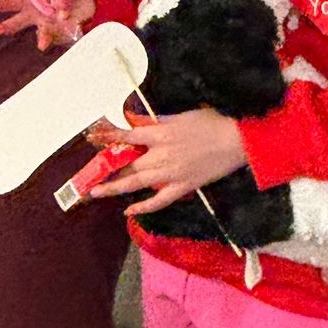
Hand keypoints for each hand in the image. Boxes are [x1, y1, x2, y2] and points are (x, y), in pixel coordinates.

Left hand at [85, 108, 246, 214]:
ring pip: (137, 183)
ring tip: (96, 192)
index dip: (108, 136)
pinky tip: (128, 211)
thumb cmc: (213, 122)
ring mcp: (171, 174)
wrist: (239, 141)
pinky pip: (159, 201)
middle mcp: (161, 155)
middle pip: (127, 164)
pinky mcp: (183, 187)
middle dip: (107, 168)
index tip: (92, 138)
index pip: (127, 135)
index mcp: (161, 133)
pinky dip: (143, 208)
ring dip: (115, 188)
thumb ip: (156, 121)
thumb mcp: (182, 115)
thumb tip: (135, 120)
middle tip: (89, 174)